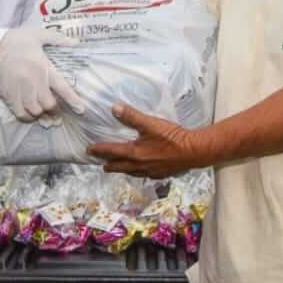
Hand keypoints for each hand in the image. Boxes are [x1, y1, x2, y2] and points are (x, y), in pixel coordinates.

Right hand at [0, 29, 86, 121]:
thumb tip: (76, 42)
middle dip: (55, 109)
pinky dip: (28, 117)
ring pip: (36, 112)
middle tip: (57, 110)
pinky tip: (31, 114)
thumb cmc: (16, 40)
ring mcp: (20, 91)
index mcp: (43, 67)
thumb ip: (58, 38)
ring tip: (44, 112)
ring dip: (42, 114)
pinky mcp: (9, 97)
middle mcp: (33, 82)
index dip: (73, 100)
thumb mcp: (38, 34)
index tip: (81, 110)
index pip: (62, 88)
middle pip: (49, 105)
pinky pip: (21, 114)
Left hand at [89, 104, 209, 178]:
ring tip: (116, 168)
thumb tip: (114, 108)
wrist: (193, 151)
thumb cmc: (172, 137)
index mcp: (134, 153)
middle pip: (119, 166)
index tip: (89, 150)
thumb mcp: (150, 124)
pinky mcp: (161, 174)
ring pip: (131, 172)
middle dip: (109, 164)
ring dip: (122, 169)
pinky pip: (143, 174)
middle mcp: (139, 165)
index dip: (99, 150)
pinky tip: (140, 170)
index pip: (111, 151)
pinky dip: (136, 172)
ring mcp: (150, 171)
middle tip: (101, 164)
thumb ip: (132, 116)